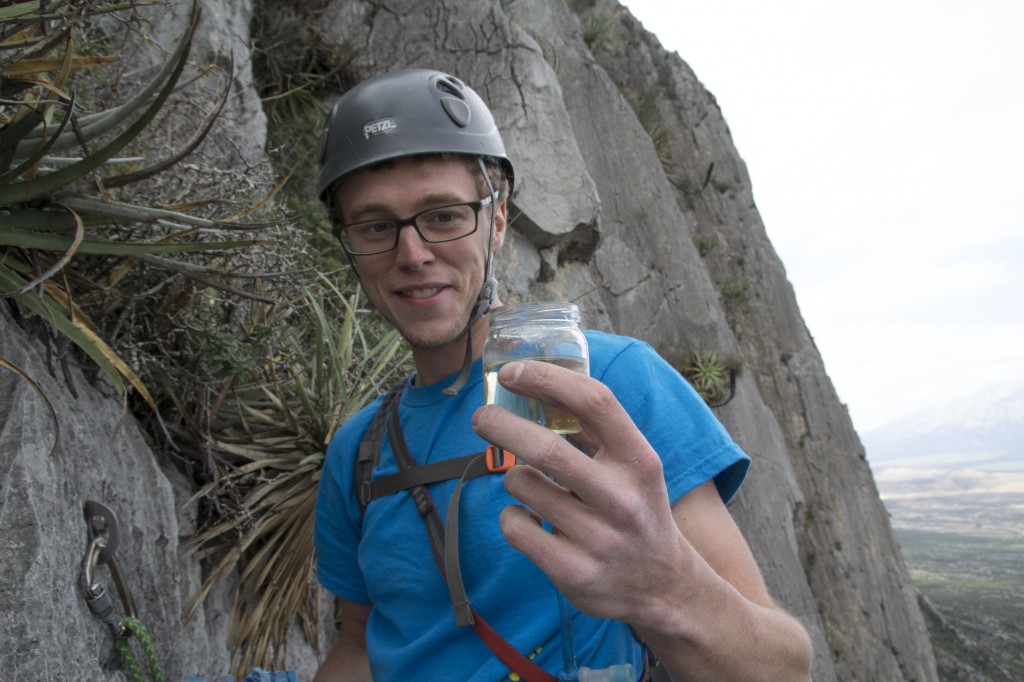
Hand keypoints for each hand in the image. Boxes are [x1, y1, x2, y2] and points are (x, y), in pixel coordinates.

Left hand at [471, 359, 699, 626]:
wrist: (665, 587)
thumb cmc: (635, 509)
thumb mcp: (633, 466)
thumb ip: (593, 430)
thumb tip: (534, 383)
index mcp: (639, 460)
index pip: (595, 402)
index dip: (547, 379)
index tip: (511, 372)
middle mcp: (622, 498)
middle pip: (546, 448)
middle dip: (501, 425)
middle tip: (480, 417)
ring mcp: (599, 539)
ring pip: (523, 485)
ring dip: (513, 476)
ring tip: (528, 483)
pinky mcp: (574, 572)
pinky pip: (515, 526)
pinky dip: (512, 515)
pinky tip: (530, 519)